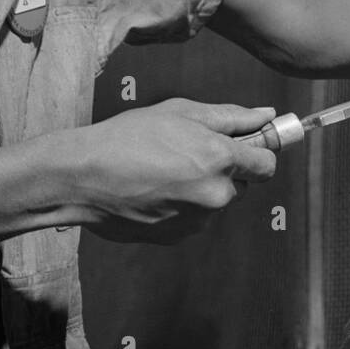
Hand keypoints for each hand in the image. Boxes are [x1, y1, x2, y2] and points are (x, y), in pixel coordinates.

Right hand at [74, 98, 277, 244]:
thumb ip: (230, 116)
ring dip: (200, 189)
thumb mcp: (180, 112)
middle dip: (223, 169)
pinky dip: (181, 206)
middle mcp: (215, 193)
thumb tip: (266, 115)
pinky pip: (193, 218)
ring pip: (214, 201)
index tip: (247, 146)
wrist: (82, 177)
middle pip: (240, 184)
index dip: (258, 153)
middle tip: (187, 153)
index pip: (267, 165)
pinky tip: (154, 190)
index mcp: (219, 158)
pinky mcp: (178, 236)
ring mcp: (197, 219)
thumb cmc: (128, 136)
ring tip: (162, 171)